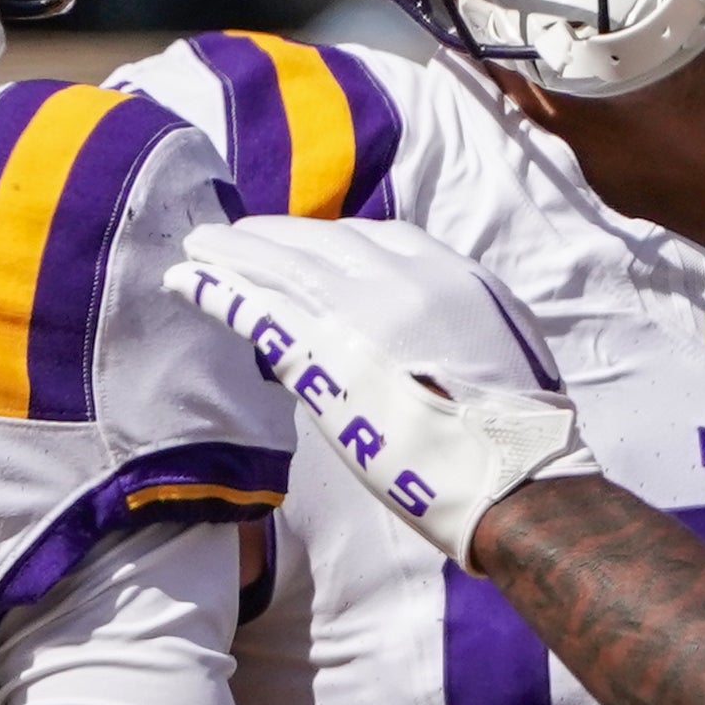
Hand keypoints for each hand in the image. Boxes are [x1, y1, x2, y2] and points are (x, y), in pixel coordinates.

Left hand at [165, 218, 598, 565]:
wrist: (510, 469)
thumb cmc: (518, 419)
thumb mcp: (501, 338)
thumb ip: (453, 315)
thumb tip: (411, 323)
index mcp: (447, 272)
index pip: (374, 238)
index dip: (331, 242)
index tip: (306, 246)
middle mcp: (397, 279)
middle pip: (319, 241)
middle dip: (273, 236)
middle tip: (234, 234)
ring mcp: (355, 314)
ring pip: (280, 268)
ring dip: (233, 254)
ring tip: (197, 248)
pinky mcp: (319, 358)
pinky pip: (257, 313)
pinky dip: (218, 293)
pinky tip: (187, 283)